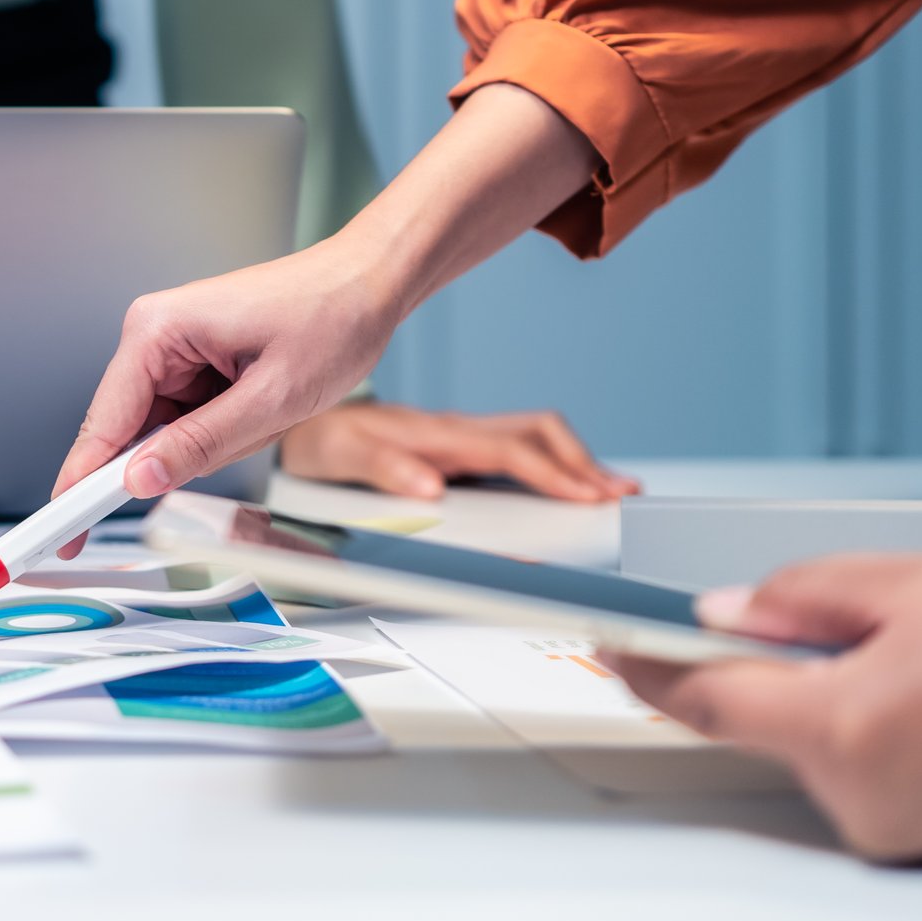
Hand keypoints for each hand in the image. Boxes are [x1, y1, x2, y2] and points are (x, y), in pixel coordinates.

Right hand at [54, 236, 399, 505]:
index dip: (81, 482)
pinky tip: (262, 409)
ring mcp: (174, 348)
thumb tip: (141, 479)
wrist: (369, 282)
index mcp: (158, 329)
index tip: (61, 529)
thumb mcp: (272, 398)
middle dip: (176, 458)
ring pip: (164, 431)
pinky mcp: (196, 361)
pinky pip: (188, 419)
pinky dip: (222, 431)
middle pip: (130, 430)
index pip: (103, 421)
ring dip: (210, 443)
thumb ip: (201, 444)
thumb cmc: (331, 317)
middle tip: (221, 456)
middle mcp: (155, 333)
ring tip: (268, 413)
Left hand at [279, 402, 637, 502]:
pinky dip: (551, 468)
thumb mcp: (343, 456)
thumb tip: (432, 489)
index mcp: (437, 433)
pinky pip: (516, 454)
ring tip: (610, 492)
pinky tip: (565, 488)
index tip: (589, 495)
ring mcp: (459, 442)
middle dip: (583, 462)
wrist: (300, 425)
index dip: (553, 472)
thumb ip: (386, 470)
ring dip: (574, 462)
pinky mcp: (456, 455)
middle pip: (538, 434)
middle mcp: (455, 433)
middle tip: (621, 495)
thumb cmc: (322, 440)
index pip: (510, 448)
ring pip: (533, 440)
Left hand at [607, 551, 921, 861]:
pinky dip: (897, 729)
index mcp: (841, 730)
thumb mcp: (918, 588)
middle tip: (884, 626)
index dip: (649, 666)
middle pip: (781, 716)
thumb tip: (728, 614)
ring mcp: (901, 832)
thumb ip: (802, 598)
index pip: (704, 698)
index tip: (613, 645)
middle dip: (805, 663)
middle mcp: (861, 798)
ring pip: (833, 741)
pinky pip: (882, 773)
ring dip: (860, 695)